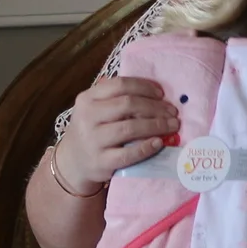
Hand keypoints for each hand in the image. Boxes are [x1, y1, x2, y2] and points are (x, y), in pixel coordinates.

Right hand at [53, 76, 178, 195]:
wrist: (73, 162)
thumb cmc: (92, 130)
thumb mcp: (95, 109)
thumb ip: (116, 97)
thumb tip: (156, 92)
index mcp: (87, 98)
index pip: (120, 85)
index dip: (144, 87)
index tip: (162, 94)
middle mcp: (88, 117)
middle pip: (128, 104)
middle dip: (155, 107)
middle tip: (173, 112)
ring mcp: (93, 140)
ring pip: (130, 128)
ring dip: (157, 125)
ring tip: (173, 125)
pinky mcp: (101, 162)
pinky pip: (129, 154)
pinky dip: (147, 147)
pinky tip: (159, 143)